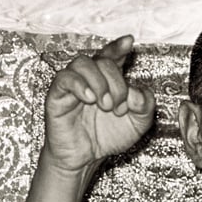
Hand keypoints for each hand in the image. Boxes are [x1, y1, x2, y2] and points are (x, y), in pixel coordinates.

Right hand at [43, 35, 155, 172]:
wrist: (86, 159)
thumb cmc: (108, 137)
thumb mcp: (139, 123)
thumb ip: (145, 104)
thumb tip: (135, 93)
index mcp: (109, 79)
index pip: (113, 55)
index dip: (119, 47)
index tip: (129, 41)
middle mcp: (90, 78)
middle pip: (103, 61)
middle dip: (116, 82)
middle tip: (118, 106)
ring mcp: (73, 85)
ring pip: (82, 63)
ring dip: (99, 82)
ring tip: (105, 104)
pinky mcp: (57, 96)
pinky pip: (64, 79)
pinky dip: (79, 85)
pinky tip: (89, 98)